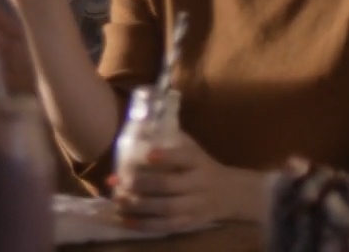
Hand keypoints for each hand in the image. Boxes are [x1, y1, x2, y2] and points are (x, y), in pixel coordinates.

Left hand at [110, 133, 258, 231]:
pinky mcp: (190, 223)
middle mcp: (199, 184)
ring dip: (139, 205)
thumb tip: (138, 123)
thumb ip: (170, 137)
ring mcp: (195, 206)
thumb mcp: (192, 149)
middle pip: (171, 185)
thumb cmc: (202, 166)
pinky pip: (167, 226)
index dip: (167, 156)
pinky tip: (125, 220)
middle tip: (118, 179)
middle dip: (143, 183)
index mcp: (198, 162)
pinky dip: (145, 224)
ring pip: (167, 208)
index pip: (185, 157)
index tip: (148, 155)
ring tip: (117, 199)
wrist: (231, 194)